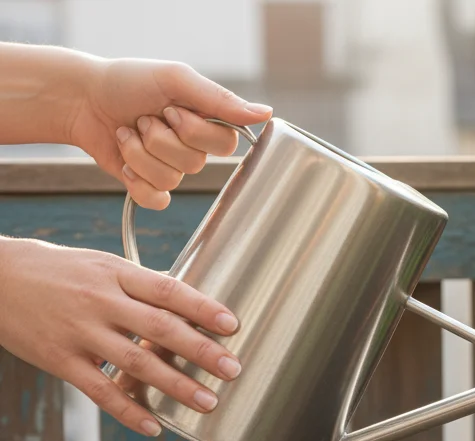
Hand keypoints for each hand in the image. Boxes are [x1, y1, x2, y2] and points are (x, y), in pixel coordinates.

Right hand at [0, 237, 241, 436]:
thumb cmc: (58, 272)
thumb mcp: (101, 265)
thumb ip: (141, 286)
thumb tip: (190, 305)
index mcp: (115, 273)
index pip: (167, 290)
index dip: (203, 308)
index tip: (233, 325)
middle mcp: (100, 301)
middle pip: (158, 327)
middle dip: (200, 350)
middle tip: (232, 369)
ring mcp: (79, 332)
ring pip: (134, 362)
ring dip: (175, 385)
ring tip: (207, 401)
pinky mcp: (59, 360)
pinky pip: (99, 391)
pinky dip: (128, 411)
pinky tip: (154, 426)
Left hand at [68, 57, 272, 208]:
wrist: (80, 99)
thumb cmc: (128, 81)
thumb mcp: (175, 79)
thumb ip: (219, 98)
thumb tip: (267, 114)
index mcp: (208, 121)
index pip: (227, 145)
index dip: (195, 132)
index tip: (171, 110)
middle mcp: (194, 147)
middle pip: (197, 164)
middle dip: (160, 140)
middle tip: (144, 119)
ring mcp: (172, 167)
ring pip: (173, 180)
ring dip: (139, 154)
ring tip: (126, 132)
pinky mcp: (149, 185)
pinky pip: (157, 200)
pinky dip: (136, 181)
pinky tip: (124, 161)